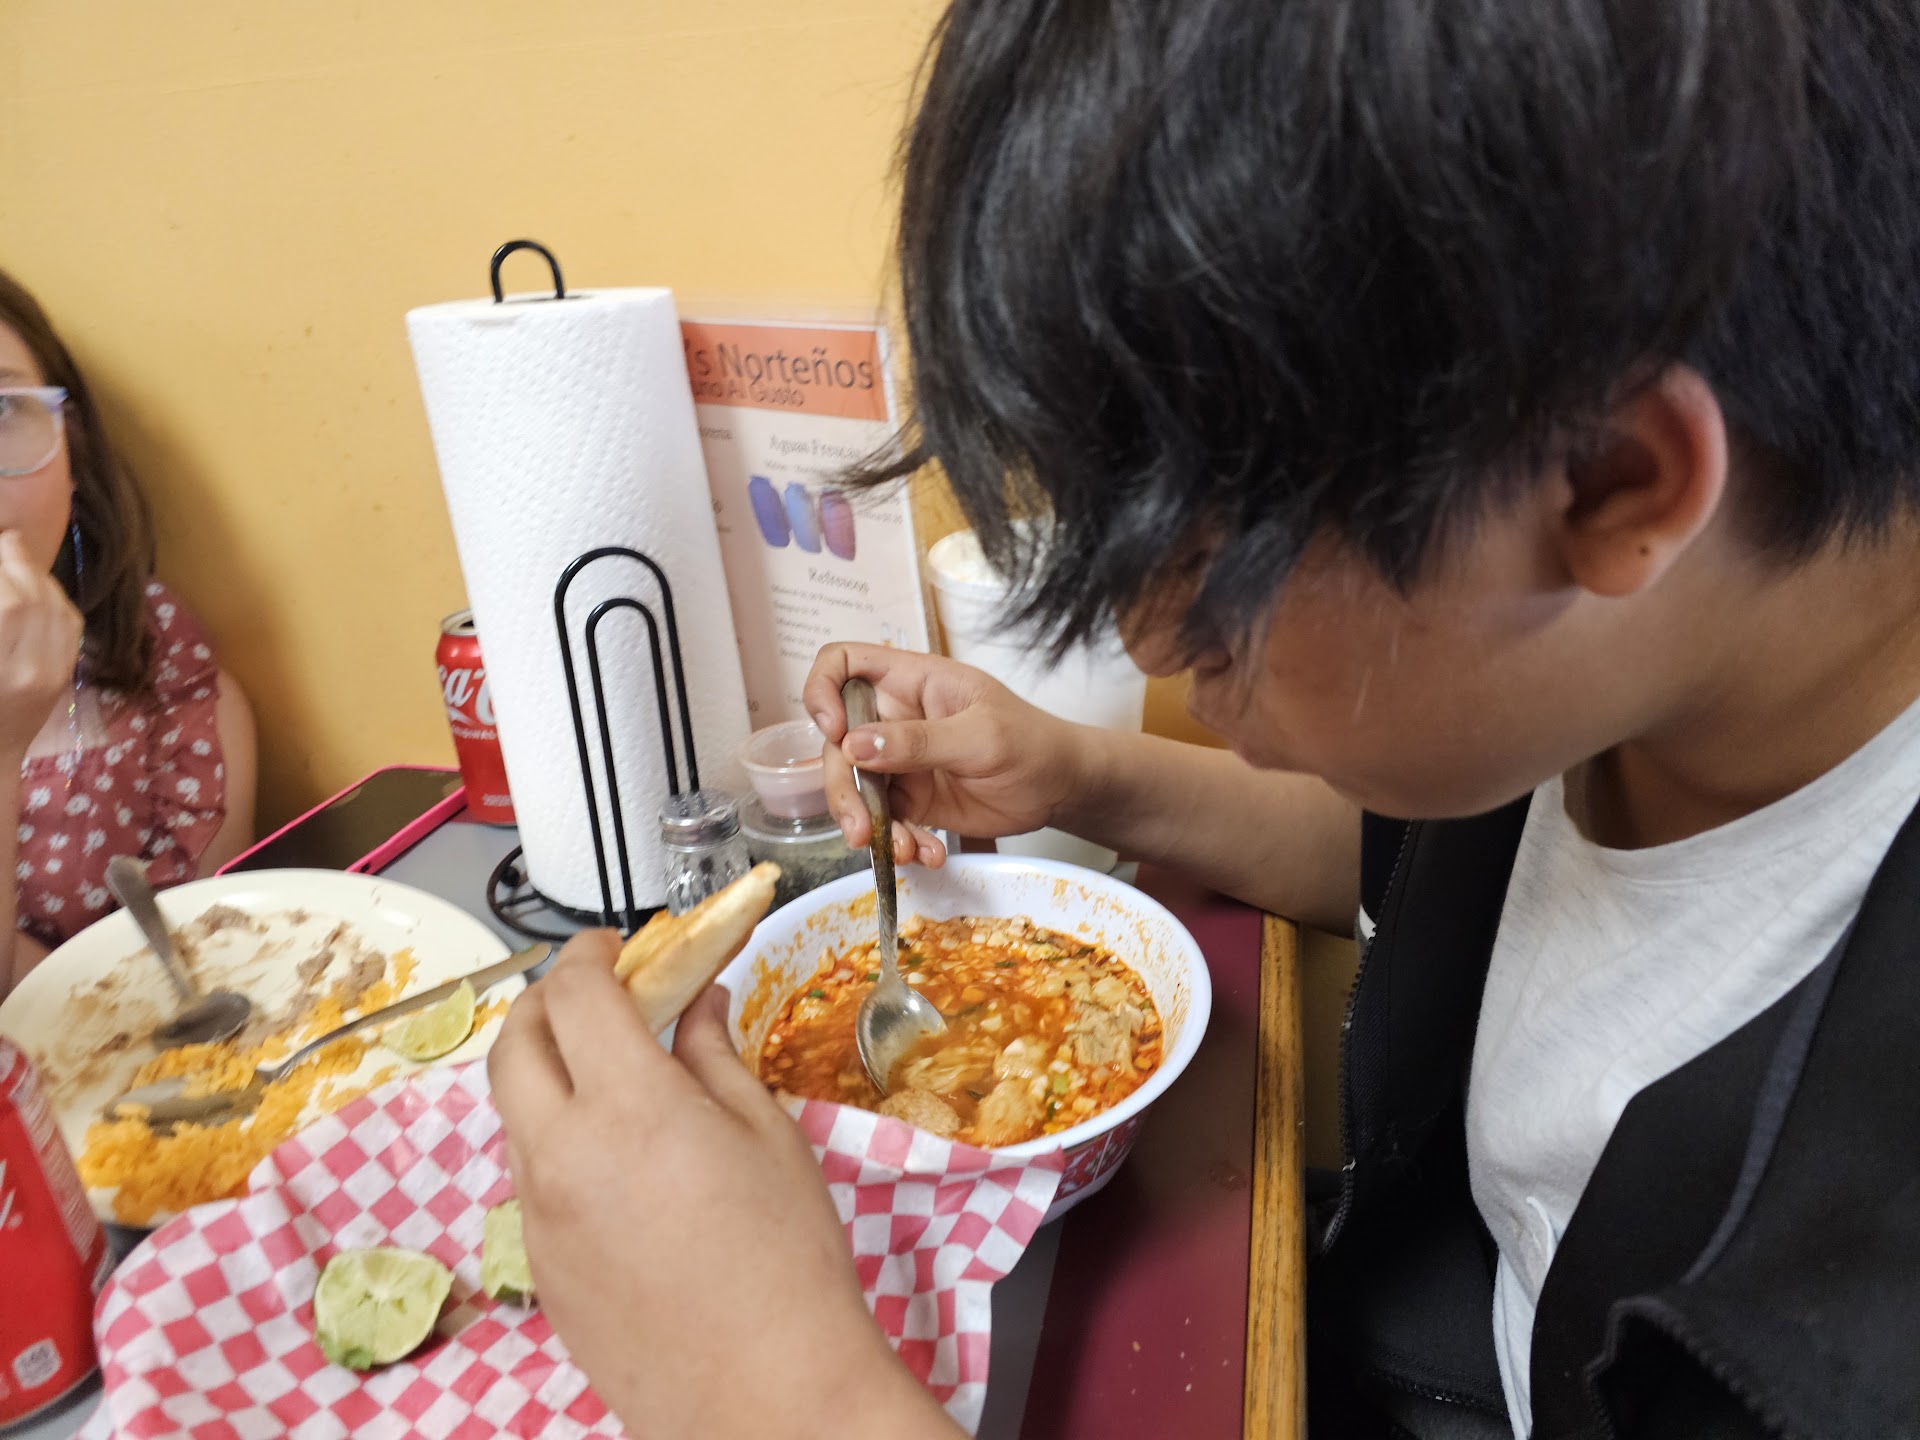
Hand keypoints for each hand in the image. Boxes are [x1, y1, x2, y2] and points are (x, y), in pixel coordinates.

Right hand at [0, 530, 79, 759]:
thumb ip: (0, 614)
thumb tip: (5, 580)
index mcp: (0, 670)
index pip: (12, 605)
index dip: (7, 567)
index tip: (0, 539)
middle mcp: (32, 672)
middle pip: (36, 601)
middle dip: (19, 563)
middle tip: (5, 539)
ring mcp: (54, 675)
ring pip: (58, 609)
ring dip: (38, 576)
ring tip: (17, 556)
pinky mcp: (64, 676)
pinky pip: (70, 627)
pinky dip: (56, 598)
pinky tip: (38, 586)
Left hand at [488, 935, 958, 1439]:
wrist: (762, 1392)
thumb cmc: (786, 1258)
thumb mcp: (768, 1135)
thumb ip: (714, 1055)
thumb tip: (699, 1001)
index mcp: (625, 1107)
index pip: (576, 994)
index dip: (591, 954)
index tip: (617, 947)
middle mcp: (560, 1153)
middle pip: (514, 1044)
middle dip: (547, 1001)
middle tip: (596, 993)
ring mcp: (538, 1215)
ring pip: (515, 1113)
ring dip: (548, 1072)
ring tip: (613, 1077)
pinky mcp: (540, 1267)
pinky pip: (531, 1177)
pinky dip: (557, 1140)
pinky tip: (619, 1161)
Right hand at [802, 644, 1088, 866]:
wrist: (1062, 789)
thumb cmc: (1032, 742)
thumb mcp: (980, 737)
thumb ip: (918, 740)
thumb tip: (854, 744)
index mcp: (912, 682)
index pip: (842, 664)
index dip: (823, 690)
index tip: (833, 729)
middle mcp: (896, 718)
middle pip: (838, 743)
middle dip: (844, 789)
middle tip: (861, 828)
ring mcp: (901, 761)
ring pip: (856, 789)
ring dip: (869, 825)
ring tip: (900, 850)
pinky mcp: (913, 800)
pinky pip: (887, 822)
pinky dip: (899, 842)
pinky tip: (927, 853)